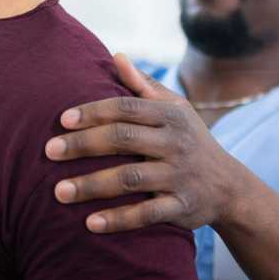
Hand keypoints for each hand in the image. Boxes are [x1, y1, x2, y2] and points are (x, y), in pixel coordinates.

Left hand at [45, 53, 243, 233]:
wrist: (230, 186)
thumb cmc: (190, 139)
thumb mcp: (176, 108)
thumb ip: (143, 86)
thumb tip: (116, 56)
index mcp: (169, 116)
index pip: (126, 108)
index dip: (93, 112)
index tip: (62, 119)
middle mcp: (175, 143)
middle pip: (123, 140)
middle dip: (83, 145)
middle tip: (48, 151)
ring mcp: (178, 177)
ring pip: (130, 179)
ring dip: (92, 185)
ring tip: (58, 192)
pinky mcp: (182, 208)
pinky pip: (147, 215)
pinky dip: (118, 219)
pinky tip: (89, 224)